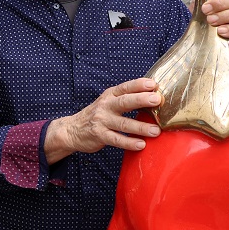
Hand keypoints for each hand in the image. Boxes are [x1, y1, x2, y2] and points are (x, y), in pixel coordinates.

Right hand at [45, 78, 162, 163]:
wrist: (72, 130)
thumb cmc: (97, 115)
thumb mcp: (108, 102)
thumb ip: (126, 99)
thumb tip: (154, 96)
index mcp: (110, 95)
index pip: (125, 87)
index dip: (139, 85)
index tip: (154, 84)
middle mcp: (105, 106)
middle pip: (124, 102)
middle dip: (141, 100)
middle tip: (157, 100)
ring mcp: (101, 121)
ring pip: (123, 124)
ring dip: (140, 127)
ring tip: (155, 131)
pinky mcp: (99, 136)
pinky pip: (116, 140)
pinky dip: (129, 142)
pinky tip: (140, 144)